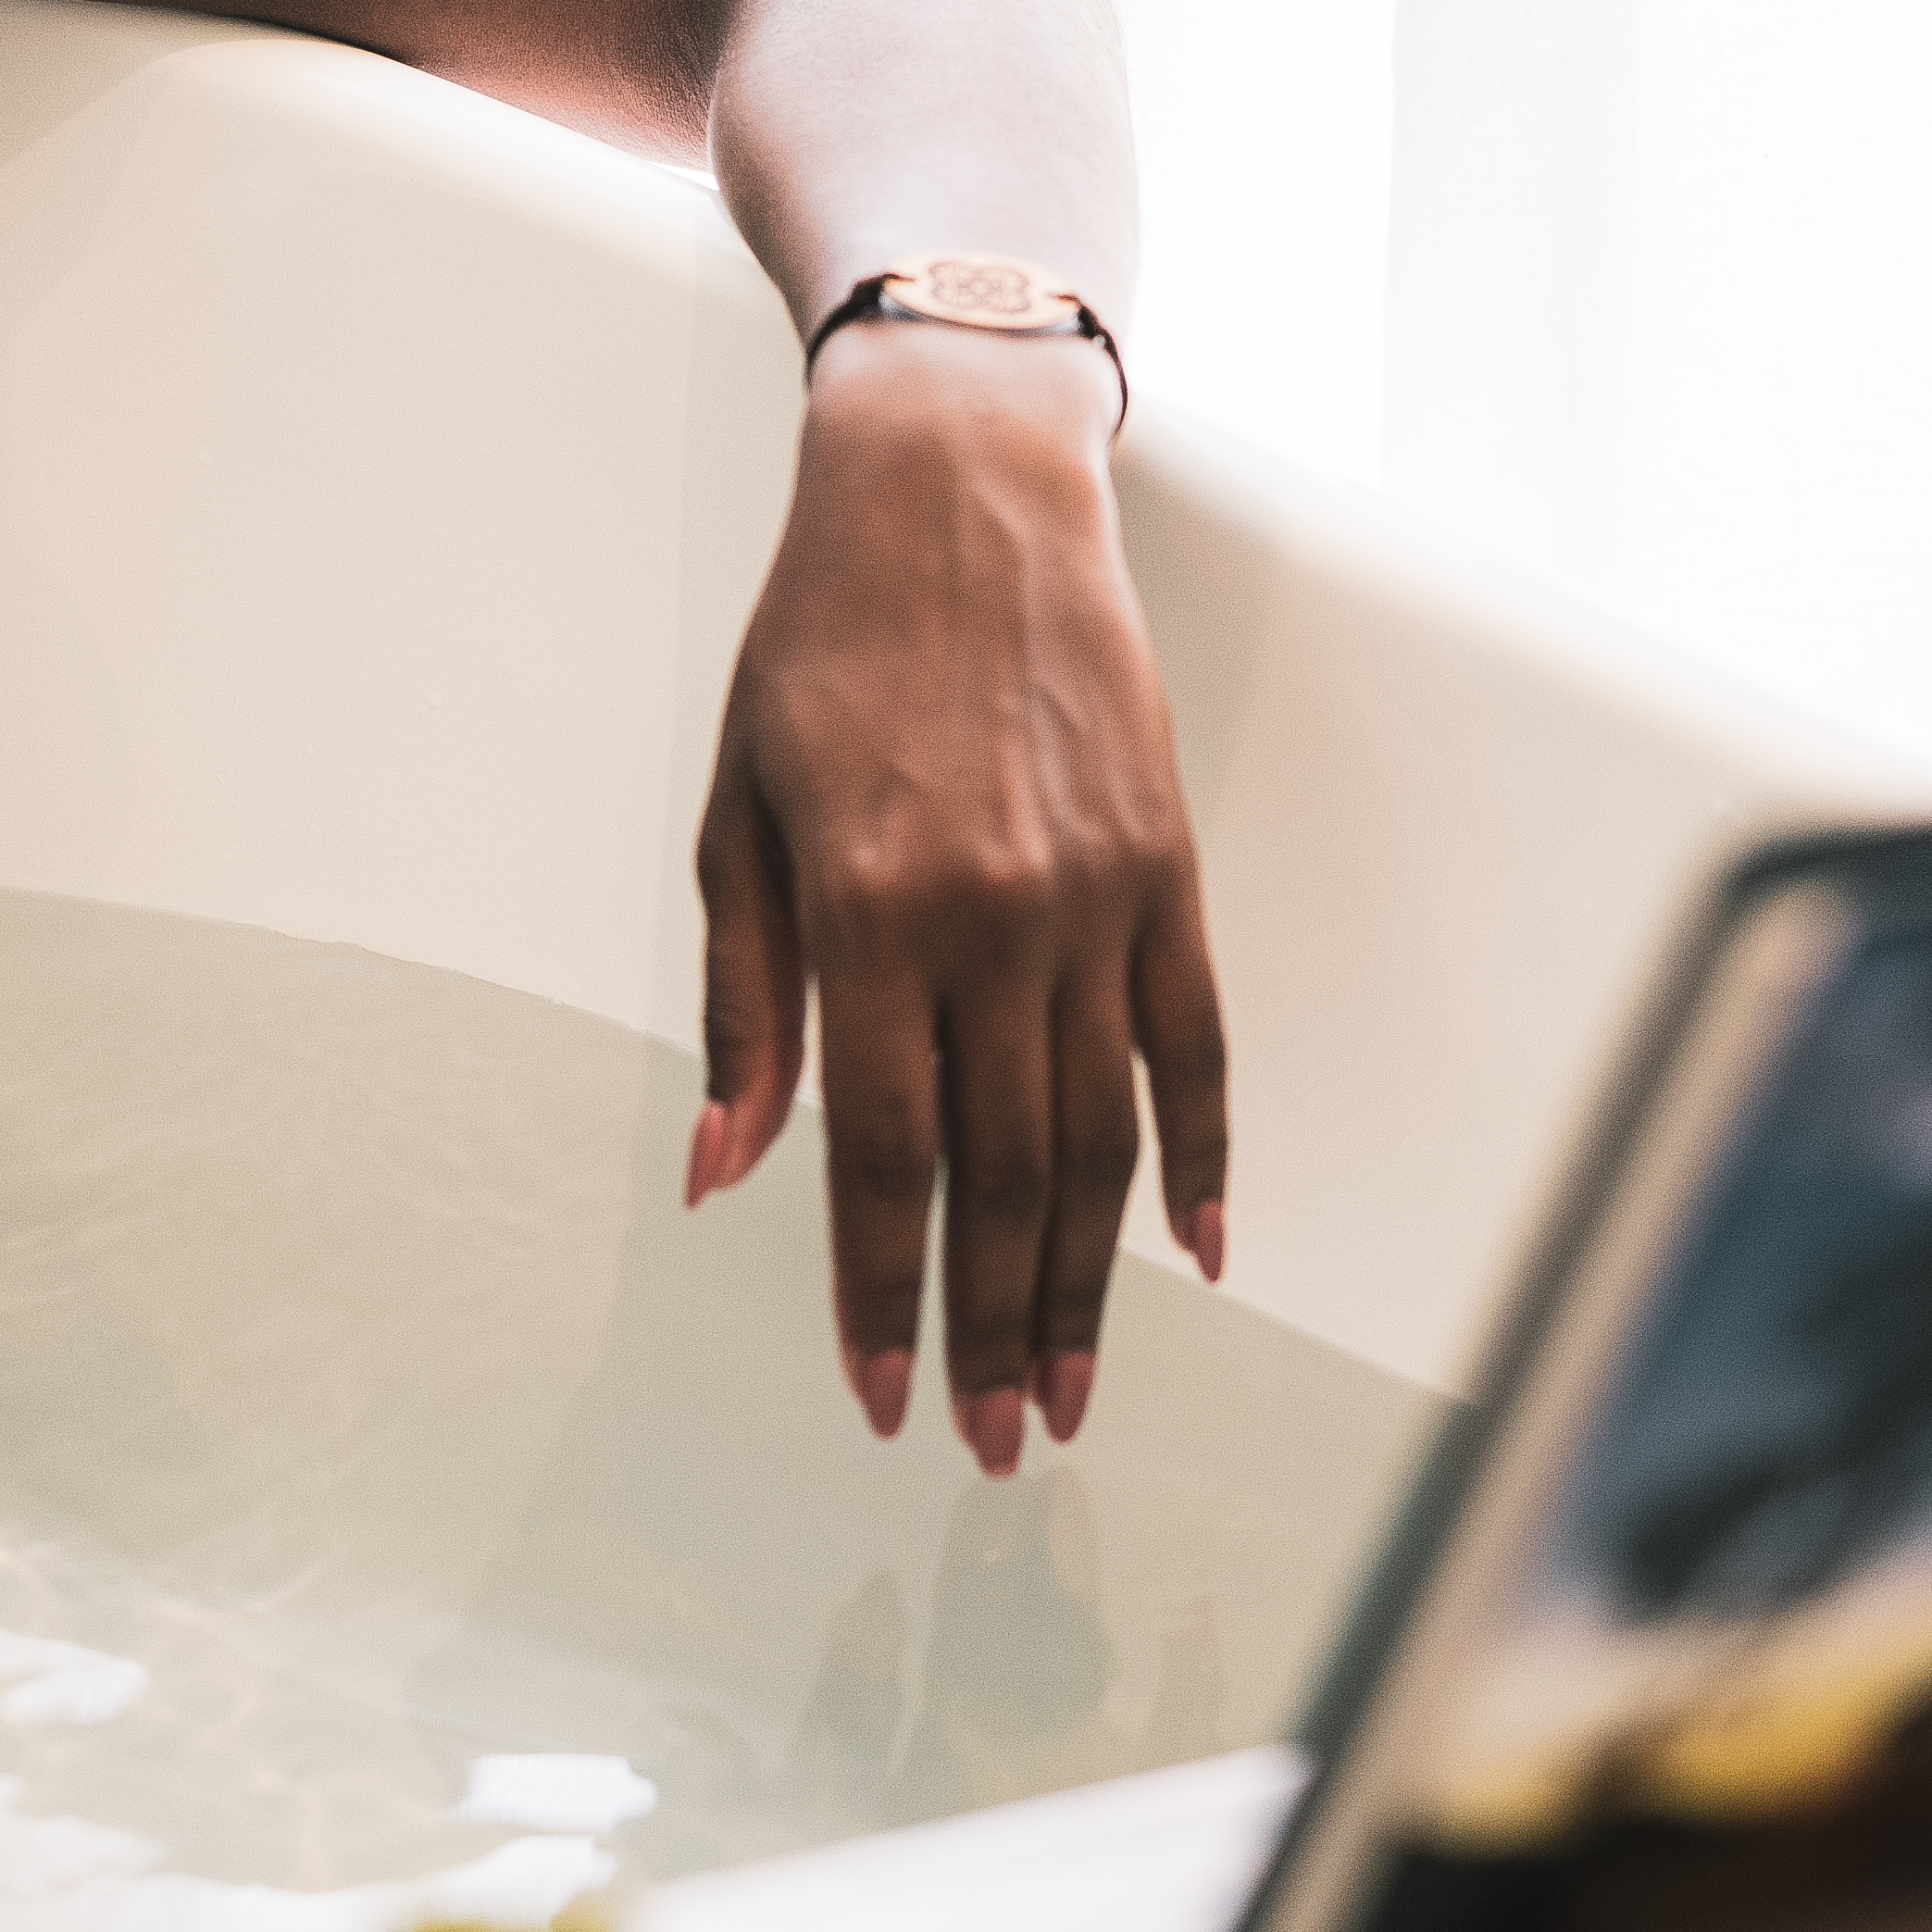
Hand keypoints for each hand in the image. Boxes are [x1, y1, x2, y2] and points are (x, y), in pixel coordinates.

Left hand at [684, 317, 1225, 1469]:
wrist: (958, 488)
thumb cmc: (822, 644)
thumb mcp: (736, 812)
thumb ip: (748, 999)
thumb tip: (732, 1169)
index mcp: (869, 910)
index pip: (884, 1156)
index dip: (880, 1291)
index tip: (881, 1395)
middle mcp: (993, 918)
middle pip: (1006, 1176)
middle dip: (996, 1327)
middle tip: (994, 1444)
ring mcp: (1096, 896)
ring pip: (1102, 1136)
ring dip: (1088, 1283)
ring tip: (1072, 1392)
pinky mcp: (1167, 865)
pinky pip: (1195, 1042)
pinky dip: (1200, 1154)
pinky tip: (1193, 1252)